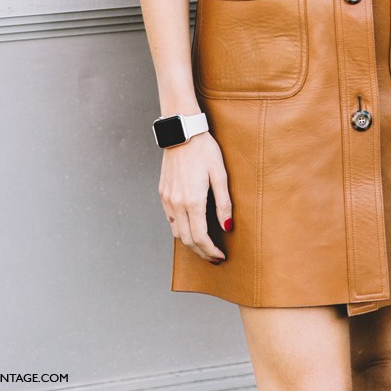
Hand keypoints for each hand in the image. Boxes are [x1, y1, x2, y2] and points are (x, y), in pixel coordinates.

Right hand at [158, 132, 232, 262]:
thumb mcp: (220, 174)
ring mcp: (168, 199)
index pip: (201, 238)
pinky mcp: (163, 193)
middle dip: (201, 252)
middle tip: (214, 256)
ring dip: (190, 242)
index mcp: (193, 201)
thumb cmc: (204, 150)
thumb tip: (227, 227)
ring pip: (176, 232)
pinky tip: (191, 226)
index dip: (211, 251)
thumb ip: (223, 203)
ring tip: (204, 244)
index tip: (221, 256)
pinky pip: (170, 219)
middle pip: (187, 240)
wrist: (182, 133)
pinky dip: (180, 229)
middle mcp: (177, 204)